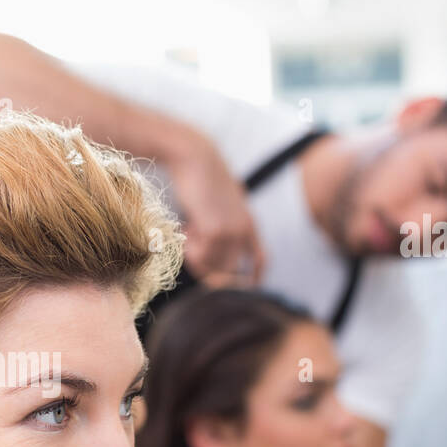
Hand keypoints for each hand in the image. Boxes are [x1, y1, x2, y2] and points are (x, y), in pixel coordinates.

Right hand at [165, 135, 266, 286]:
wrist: (195, 158)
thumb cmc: (202, 180)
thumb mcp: (220, 205)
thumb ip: (222, 226)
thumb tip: (212, 254)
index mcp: (250, 223)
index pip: (261, 259)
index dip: (254, 277)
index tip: (243, 288)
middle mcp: (245, 231)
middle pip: (230, 271)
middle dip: (207, 268)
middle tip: (190, 249)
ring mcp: (232, 232)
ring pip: (212, 266)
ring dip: (195, 255)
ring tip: (187, 232)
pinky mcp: (216, 231)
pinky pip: (200, 257)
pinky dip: (189, 248)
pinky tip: (186, 227)